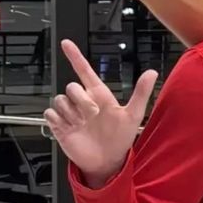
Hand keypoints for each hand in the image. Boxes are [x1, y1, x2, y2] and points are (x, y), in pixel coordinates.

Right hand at [43, 39, 158, 187]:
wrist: (107, 160)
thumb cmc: (120, 137)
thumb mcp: (134, 114)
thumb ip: (141, 93)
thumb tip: (152, 72)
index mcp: (98, 94)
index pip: (84, 70)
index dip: (75, 56)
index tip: (66, 43)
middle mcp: (82, 101)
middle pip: (71, 87)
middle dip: (81, 100)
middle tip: (93, 115)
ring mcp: (70, 113)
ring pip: (59, 100)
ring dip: (71, 113)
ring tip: (82, 125)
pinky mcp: (59, 125)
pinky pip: (50, 114)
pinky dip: (59, 121)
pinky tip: (71, 129)